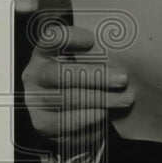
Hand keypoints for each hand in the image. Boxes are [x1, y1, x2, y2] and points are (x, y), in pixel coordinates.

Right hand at [20, 0, 133, 151]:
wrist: (68, 113)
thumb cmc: (85, 79)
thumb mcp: (87, 62)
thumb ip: (97, 54)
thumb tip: (126, 53)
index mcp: (46, 53)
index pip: (51, 39)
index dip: (68, 38)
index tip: (91, 39)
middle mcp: (36, 74)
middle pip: (59, 74)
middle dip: (95, 77)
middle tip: (122, 79)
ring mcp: (35, 99)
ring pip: (65, 100)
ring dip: (100, 100)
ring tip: (125, 99)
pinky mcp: (41, 122)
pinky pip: (63, 124)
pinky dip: (87, 120)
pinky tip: (105, 115)